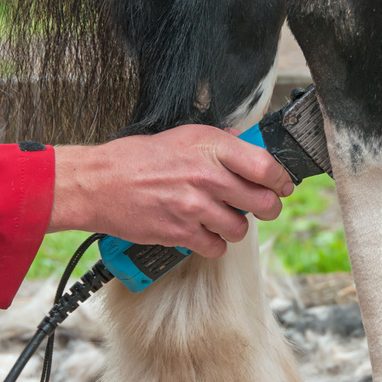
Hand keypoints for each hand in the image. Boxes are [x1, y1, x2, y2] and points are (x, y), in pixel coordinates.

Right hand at [46, 125, 293, 257]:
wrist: (98, 183)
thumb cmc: (136, 158)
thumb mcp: (182, 135)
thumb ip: (218, 142)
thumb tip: (245, 144)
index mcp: (210, 146)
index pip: (266, 166)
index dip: (281, 179)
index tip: (283, 185)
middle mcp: (207, 176)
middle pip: (263, 201)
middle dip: (268, 207)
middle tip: (263, 206)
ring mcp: (195, 207)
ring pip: (241, 228)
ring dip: (237, 225)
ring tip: (223, 218)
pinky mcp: (181, 233)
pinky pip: (217, 247)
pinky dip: (214, 243)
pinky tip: (205, 232)